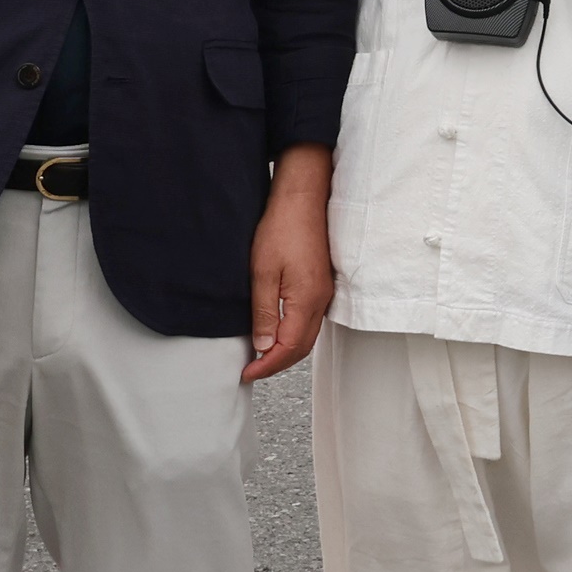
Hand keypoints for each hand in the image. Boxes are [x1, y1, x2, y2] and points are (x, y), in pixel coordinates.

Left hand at [244, 144, 333, 382]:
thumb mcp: (262, 272)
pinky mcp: (321, 284)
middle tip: (252, 369)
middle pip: (302, 347)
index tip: (248, 373)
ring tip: (262, 355)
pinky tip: (278, 331)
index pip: (289, 348)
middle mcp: (320, 301)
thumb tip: (263, 345)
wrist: (302, 198)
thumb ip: (263, 313)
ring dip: (286, 350)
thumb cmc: (282, 227)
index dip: (267, 365)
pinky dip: (294, 334)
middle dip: (278, 363)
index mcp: (306, 300)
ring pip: (308, 335)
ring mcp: (323, 292)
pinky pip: (310, 320)